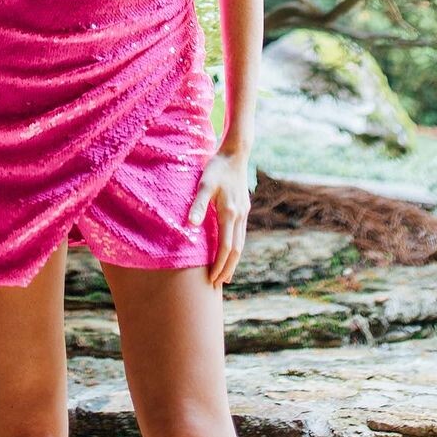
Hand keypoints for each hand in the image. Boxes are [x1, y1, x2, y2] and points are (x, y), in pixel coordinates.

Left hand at [187, 147, 251, 288]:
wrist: (236, 153)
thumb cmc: (217, 168)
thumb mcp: (204, 184)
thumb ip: (198, 205)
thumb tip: (191, 226)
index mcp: (230, 213)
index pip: (226, 248)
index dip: (219, 265)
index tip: (212, 279)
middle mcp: (240, 216)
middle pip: (236, 250)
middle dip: (228, 268)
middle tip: (218, 283)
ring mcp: (244, 212)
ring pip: (241, 243)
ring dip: (233, 260)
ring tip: (226, 274)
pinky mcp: (244, 208)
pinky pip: (241, 234)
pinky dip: (236, 247)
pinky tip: (230, 251)